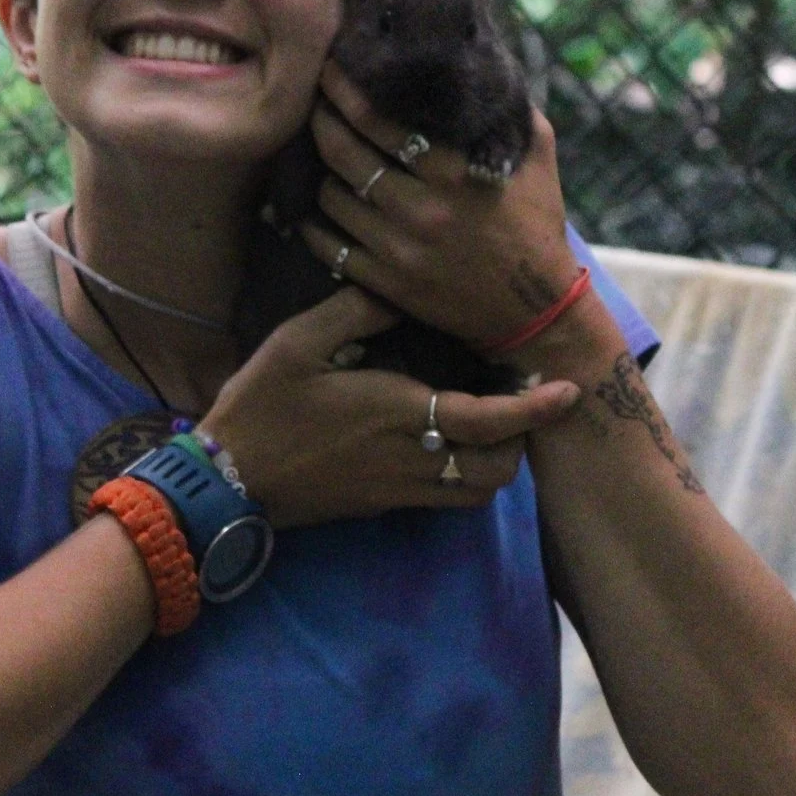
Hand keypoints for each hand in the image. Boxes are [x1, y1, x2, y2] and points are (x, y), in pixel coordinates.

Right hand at [198, 286, 580, 528]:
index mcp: (396, 413)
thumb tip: (402, 291)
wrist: (227, 480)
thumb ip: (356, 311)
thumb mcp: (298, 342)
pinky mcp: (383, 504)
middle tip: (525, 404)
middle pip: (496, 469)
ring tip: (495, 427)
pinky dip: (466, 479)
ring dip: (497, 464)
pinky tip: (451, 445)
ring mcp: (397, 488)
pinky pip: (446, 500)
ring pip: (476, 492)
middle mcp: (408, 458)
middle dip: (522, 442)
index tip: (568, 390)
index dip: (535, 409)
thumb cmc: (261, 405)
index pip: (488, 420)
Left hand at [299, 65, 585, 351]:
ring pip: (331, 197)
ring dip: (321, 171)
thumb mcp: (537, 156)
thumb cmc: (536, 225)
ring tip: (322, 156)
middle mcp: (420, 209)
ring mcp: (398, 250)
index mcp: (453, 172)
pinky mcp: (386, 284)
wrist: (535, 308)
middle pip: (343, 153)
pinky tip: (314, 207)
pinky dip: (315, 224)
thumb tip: (482, 65)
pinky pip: (329, 246)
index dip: (346, 91)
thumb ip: (511, 109)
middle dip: (322, 121)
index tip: (331, 70)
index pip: (378, 120)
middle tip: (316, 104)